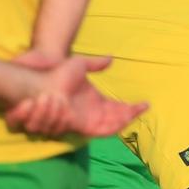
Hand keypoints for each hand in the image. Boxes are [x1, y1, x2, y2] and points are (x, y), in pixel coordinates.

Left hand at [5, 55, 147, 138]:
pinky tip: (125, 118)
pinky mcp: (81, 126)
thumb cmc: (58, 74)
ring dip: (124, 118)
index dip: (131, 108)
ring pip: (112, 125)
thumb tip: (111, 58)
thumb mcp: (80, 64)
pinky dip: (115, 126)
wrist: (43, 84)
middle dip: (131, 114)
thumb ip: (96, 63)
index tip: (144, 104)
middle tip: (142, 107)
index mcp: (95, 101)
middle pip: (118, 118)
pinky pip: (102, 130)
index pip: (117, 108)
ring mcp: (88, 120)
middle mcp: (93, 113)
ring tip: (134, 111)